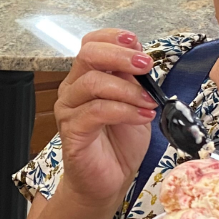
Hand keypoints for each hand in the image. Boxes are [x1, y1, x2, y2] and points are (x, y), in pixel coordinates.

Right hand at [53, 29, 156, 209]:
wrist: (109, 180)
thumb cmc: (120, 143)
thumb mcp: (135, 104)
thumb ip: (134, 81)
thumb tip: (142, 58)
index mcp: (87, 77)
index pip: (91, 43)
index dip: (112, 37)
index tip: (136, 42)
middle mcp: (73, 89)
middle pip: (88, 55)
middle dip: (120, 56)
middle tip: (146, 66)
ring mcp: (69, 109)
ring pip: (93, 82)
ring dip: (127, 89)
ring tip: (149, 102)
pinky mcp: (71, 130)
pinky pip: (96, 111)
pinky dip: (124, 110)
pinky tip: (143, 116)